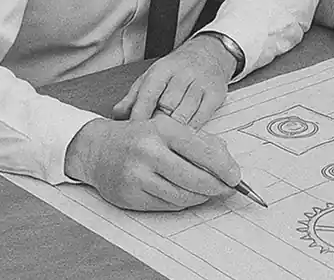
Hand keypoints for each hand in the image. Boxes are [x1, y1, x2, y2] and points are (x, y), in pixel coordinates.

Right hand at [64, 117, 241, 211]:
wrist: (97, 149)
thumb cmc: (141, 137)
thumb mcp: (169, 127)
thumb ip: (200, 141)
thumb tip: (227, 163)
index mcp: (163, 129)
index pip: (203, 151)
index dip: (224, 167)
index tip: (236, 177)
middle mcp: (149, 152)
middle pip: (195, 178)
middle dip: (217, 187)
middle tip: (227, 189)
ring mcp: (137, 176)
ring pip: (183, 196)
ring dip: (201, 197)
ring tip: (208, 192)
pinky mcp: (130, 196)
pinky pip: (167, 205)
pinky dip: (183, 202)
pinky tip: (187, 195)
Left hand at [112, 35, 232, 127]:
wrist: (210, 54)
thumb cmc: (177, 69)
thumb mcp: (152, 77)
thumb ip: (133, 97)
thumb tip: (117, 116)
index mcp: (163, 69)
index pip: (148, 95)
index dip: (139, 116)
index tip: (132, 132)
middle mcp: (183, 74)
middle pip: (166, 107)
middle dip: (156, 124)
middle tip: (149, 136)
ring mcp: (201, 84)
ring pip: (183, 115)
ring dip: (172, 129)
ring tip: (165, 137)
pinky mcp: (216, 95)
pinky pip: (200, 119)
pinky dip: (190, 130)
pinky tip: (183, 133)